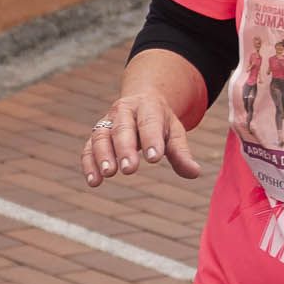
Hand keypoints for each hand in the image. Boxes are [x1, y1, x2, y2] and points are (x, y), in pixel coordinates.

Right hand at [83, 86, 200, 184]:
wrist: (141, 101)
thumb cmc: (160, 121)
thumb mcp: (174, 131)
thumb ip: (181, 153)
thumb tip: (194, 173)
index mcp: (148, 107)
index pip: (149, 122)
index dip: (151, 139)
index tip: (155, 158)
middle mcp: (124, 111)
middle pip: (122, 128)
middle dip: (125, 149)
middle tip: (130, 169)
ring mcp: (108, 122)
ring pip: (101, 136)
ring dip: (103, 155)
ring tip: (108, 174)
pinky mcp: (97, 134)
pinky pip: (89, 148)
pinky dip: (89, 164)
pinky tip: (94, 182)